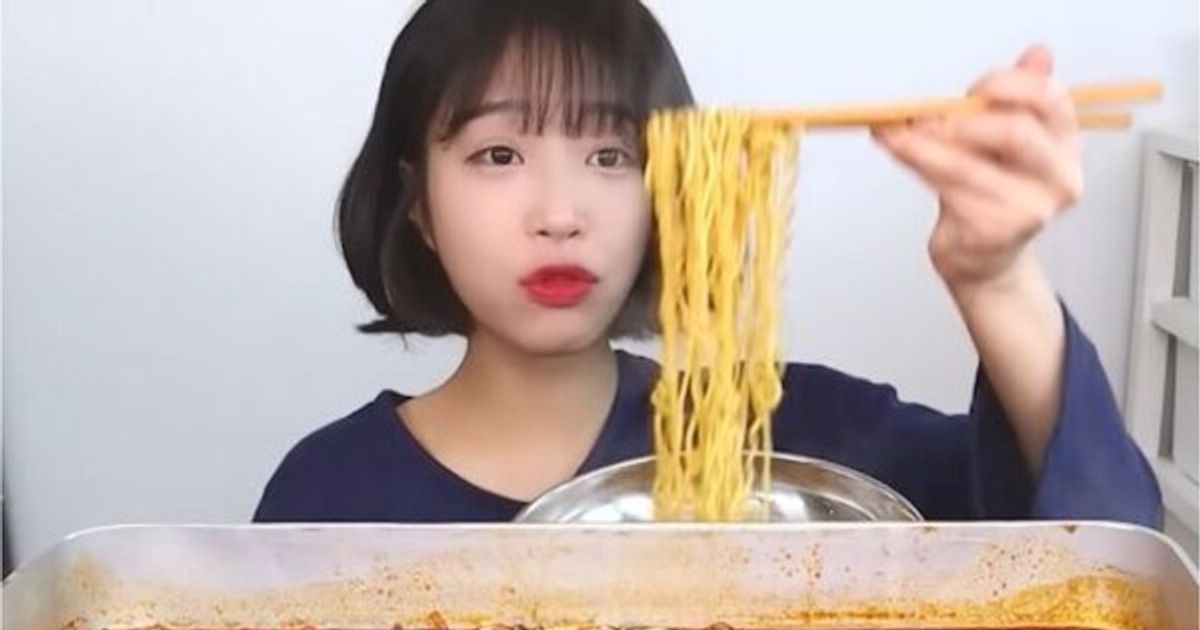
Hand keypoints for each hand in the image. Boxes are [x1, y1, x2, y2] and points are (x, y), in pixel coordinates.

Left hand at [872, 45, 1081, 294]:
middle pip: (1013, 132)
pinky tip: (893, 145)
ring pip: (966, 162)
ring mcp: (1029, 209)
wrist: (984, 260)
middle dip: (963, 118)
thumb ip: (1017, 100)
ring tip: (892, 129)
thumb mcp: (1007, 143)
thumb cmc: (992, 193)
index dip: (1008, 85)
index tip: (972, 91)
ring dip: (921, 141)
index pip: (1052, 99)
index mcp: (1066, 146)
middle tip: (926, 115)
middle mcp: (1059, 178)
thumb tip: (1037, 53)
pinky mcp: (993, 230)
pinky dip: (914, 159)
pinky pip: (945, 186)